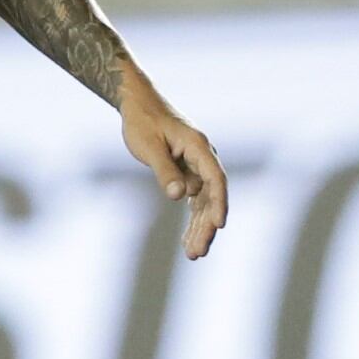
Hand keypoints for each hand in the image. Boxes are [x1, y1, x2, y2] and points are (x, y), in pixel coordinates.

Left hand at [119, 72, 228, 257]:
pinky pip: (195, 200)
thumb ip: (165, 171)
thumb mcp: (149, 147)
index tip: (219, 224)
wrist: (138, 105)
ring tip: (194, 254)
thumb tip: (179, 196)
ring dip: (200, 227)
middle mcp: (203, 157)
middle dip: (207, 225)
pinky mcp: (188, 172)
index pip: (216, 178)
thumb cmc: (142, 122)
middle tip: (198, 252)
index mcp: (198, 146)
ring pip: (204, 202)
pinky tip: (189, 241)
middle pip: (212, 196)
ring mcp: (197, 165)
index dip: (219, 202)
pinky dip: (192, 219)